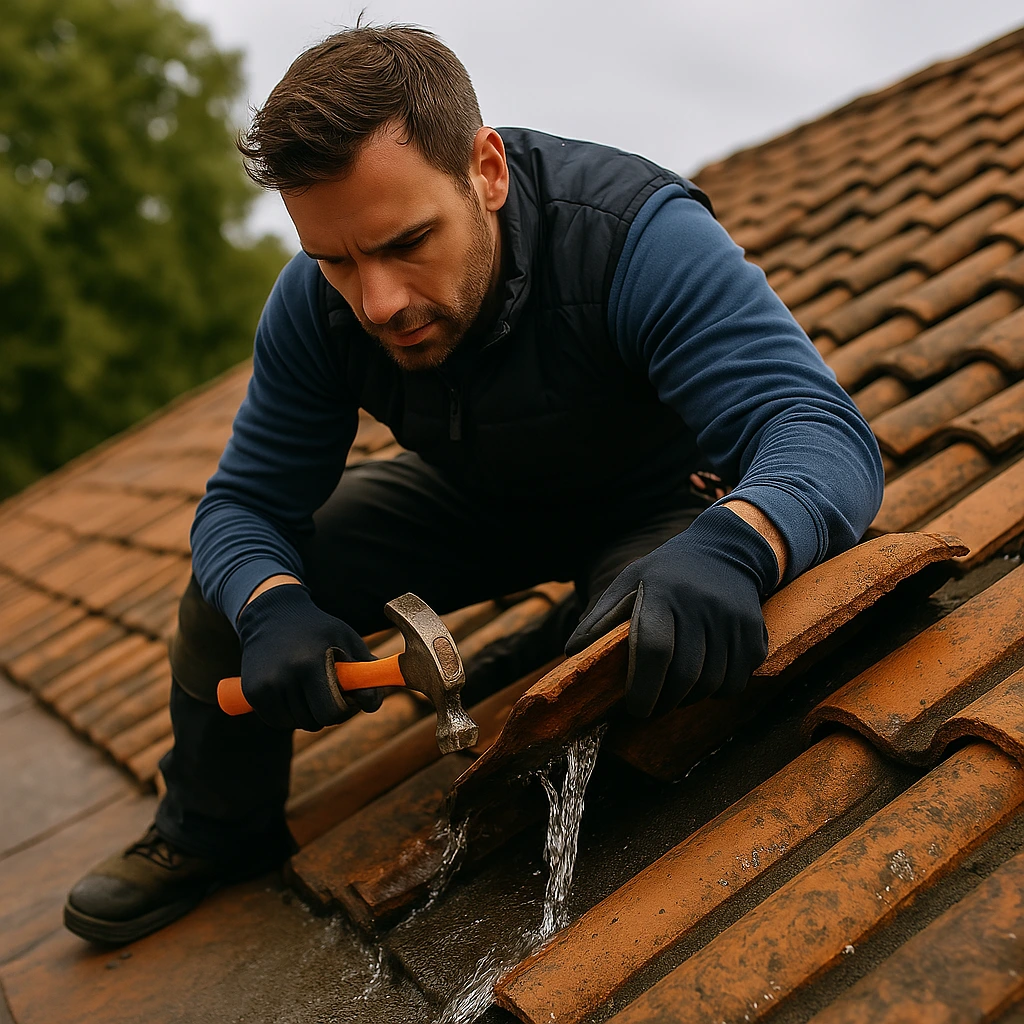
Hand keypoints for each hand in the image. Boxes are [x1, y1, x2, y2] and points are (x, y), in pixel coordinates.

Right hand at [236, 584, 383, 729]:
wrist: (272, 614)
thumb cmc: (318, 630)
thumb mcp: (347, 640)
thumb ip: (366, 672)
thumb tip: (372, 705)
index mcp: (310, 663)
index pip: (332, 712)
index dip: (346, 709)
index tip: (348, 696)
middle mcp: (284, 676)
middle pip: (315, 722)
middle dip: (328, 712)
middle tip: (330, 692)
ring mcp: (264, 686)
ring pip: (296, 723)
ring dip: (308, 712)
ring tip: (310, 686)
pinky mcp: (251, 693)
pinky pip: (277, 721)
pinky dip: (289, 713)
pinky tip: (292, 689)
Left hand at [565, 506, 777, 715]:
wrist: (726, 551)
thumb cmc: (667, 574)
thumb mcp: (629, 583)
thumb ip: (600, 618)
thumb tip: (573, 652)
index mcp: (664, 593)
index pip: (655, 649)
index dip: (644, 688)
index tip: (635, 708)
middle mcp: (701, 605)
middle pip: (685, 675)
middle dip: (664, 701)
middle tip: (652, 706)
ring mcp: (733, 619)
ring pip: (712, 683)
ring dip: (690, 699)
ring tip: (675, 693)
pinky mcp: (755, 632)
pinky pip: (738, 680)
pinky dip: (718, 690)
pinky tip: (704, 678)